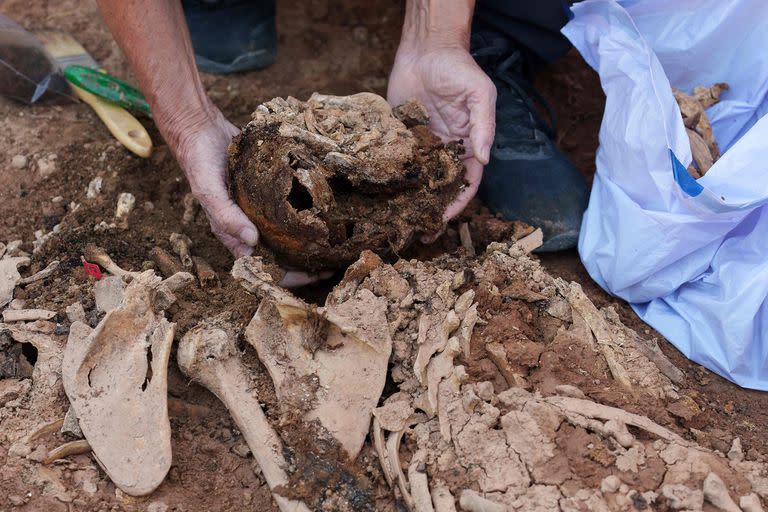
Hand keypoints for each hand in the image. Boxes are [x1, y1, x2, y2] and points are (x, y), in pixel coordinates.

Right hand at [172, 110, 326, 285]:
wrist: (203, 130)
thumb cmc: (201, 165)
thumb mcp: (209, 192)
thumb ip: (226, 217)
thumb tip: (253, 242)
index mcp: (236, 235)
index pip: (265, 267)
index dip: (289, 277)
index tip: (314, 275)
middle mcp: (252, 226)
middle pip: (283, 254)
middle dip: (307, 262)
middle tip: (334, 261)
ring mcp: (263, 210)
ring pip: (290, 233)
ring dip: (311, 240)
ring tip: (337, 243)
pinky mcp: (272, 192)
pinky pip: (292, 206)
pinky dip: (308, 212)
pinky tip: (328, 212)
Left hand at [388, 43, 496, 224]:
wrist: (426, 48)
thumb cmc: (459, 68)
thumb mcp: (479, 94)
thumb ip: (483, 126)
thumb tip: (484, 159)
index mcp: (467, 144)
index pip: (465, 181)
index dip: (457, 202)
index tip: (445, 219)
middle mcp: (444, 149)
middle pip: (440, 186)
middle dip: (432, 209)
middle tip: (420, 232)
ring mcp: (421, 144)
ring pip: (417, 179)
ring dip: (410, 200)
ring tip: (399, 221)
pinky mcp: (399, 136)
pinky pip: (396, 160)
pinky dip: (391, 178)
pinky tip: (380, 195)